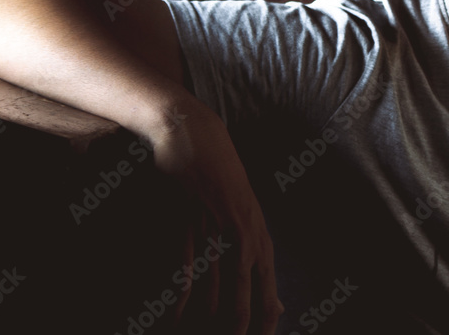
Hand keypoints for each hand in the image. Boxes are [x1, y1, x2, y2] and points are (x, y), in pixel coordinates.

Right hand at [149, 103, 283, 333]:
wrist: (194, 135)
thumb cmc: (223, 175)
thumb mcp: (246, 210)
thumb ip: (255, 251)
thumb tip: (272, 292)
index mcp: (259, 230)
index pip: (268, 285)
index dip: (266, 316)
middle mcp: (241, 230)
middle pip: (243, 291)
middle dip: (238, 323)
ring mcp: (213, 225)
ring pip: (214, 282)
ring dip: (206, 312)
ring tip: (199, 332)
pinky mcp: (187, 219)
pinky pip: (186, 264)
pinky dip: (182, 291)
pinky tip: (176, 314)